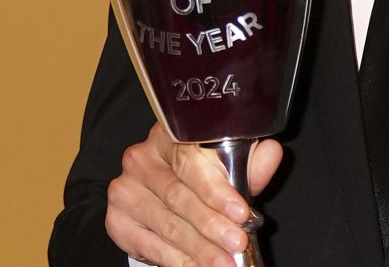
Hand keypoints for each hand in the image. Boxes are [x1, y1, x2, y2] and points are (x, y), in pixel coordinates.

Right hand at [105, 122, 283, 266]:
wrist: (158, 194)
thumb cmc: (200, 175)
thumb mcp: (227, 165)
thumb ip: (249, 162)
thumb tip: (272, 152)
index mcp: (169, 135)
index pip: (191, 161)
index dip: (216, 189)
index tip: (241, 211)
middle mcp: (141, 158)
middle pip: (178, 196)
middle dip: (211, 224)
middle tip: (237, 243)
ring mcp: (125, 189)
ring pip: (167, 224)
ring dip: (198, 249)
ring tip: (223, 263)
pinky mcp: (117, 220)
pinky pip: (150, 244)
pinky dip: (177, 260)